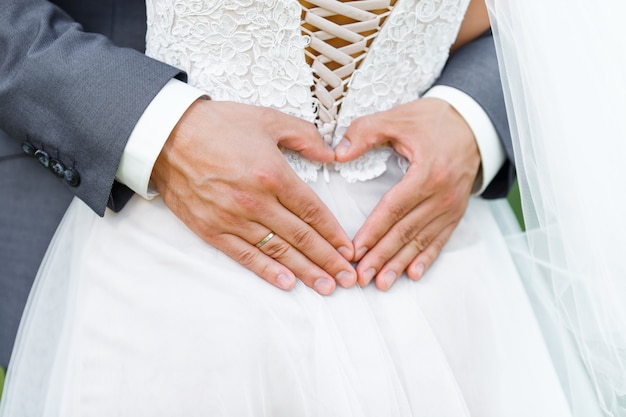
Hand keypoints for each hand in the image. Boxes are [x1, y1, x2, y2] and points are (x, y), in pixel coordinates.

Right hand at [152, 100, 355, 294]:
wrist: (165, 135)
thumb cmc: (217, 125)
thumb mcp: (267, 119)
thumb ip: (305, 136)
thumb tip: (331, 155)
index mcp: (273, 174)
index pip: (312, 211)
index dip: (334, 234)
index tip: (349, 250)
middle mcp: (256, 202)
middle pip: (300, 236)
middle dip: (328, 260)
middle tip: (348, 279)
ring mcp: (232, 219)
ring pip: (277, 251)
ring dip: (305, 271)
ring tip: (326, 287)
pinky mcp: (212, 230)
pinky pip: (245, 256)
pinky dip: (267, 271)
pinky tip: (287, 283)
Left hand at [334, 98, 479, 289]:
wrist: (473, 124)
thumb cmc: (434, 121)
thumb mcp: (398, 118)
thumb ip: (365, 132)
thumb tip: (339, 153)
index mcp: (427, 172)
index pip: (394, 208)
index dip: (373, 231)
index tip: (355, 250)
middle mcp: (442, 194)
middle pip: (406, 231)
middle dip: (382, 256)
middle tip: (362, 277)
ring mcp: (451, 206)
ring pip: (421, 240)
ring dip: (400, 263)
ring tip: (381, 282)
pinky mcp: (456, 212)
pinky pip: (440, 239)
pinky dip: (426, 258)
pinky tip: (412, 274)